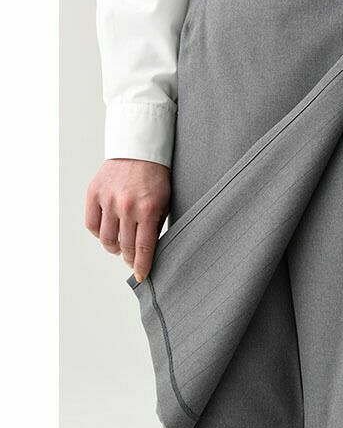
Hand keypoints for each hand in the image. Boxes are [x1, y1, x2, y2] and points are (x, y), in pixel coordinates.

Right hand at [85, 158, 170, 282]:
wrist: (139, 150)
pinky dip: (100, 234)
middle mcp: (126, 206)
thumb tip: (149, 251)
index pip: (144, 247)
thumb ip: (156, 226)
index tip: (142, 276)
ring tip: (120, 247)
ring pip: (107, 239)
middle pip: (125, 246)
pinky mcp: (94, 193)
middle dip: (130, 258)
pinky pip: (92, 225)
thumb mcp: (164, 203)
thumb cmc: (156, 178)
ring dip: (114, 248)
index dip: (142, 266)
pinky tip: (108, 233)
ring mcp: (108, 200)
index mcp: (148, 210)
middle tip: (132, 260)